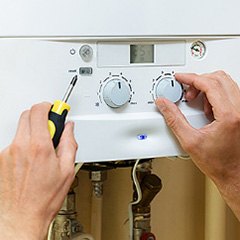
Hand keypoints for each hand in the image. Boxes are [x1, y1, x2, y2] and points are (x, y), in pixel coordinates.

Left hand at [0, 102, 77, 239]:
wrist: (21, 217)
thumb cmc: (43, 198)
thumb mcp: (67, 169)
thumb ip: (69, 143)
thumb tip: (69, 129)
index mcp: (39, 147)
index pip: (39, 111)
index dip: (49, 106)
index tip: (55, 109)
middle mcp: (20, 146)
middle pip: (28, 114)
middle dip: (41, 116)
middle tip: (51, 128)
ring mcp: (8, 152)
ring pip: (21, 128)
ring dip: (33, 131)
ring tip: (42, 148)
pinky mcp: (2, 159)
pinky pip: (15, 141)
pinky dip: (25, 143)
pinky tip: (32, 159)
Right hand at [155, 71, 239, 220]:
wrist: (234, 175)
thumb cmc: (218, 163)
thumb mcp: (189, 141)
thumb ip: (174, 119)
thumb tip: (163, 104)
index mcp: (229, 115)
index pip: (209, 83)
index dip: (191, 78)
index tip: (180, 78)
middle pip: (219, 78)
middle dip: (199, 81)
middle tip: (187, 91)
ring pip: (226, 84)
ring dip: (208, 87)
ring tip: (195, 100)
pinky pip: (229, 93)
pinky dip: (215, 94)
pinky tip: (206, 108)